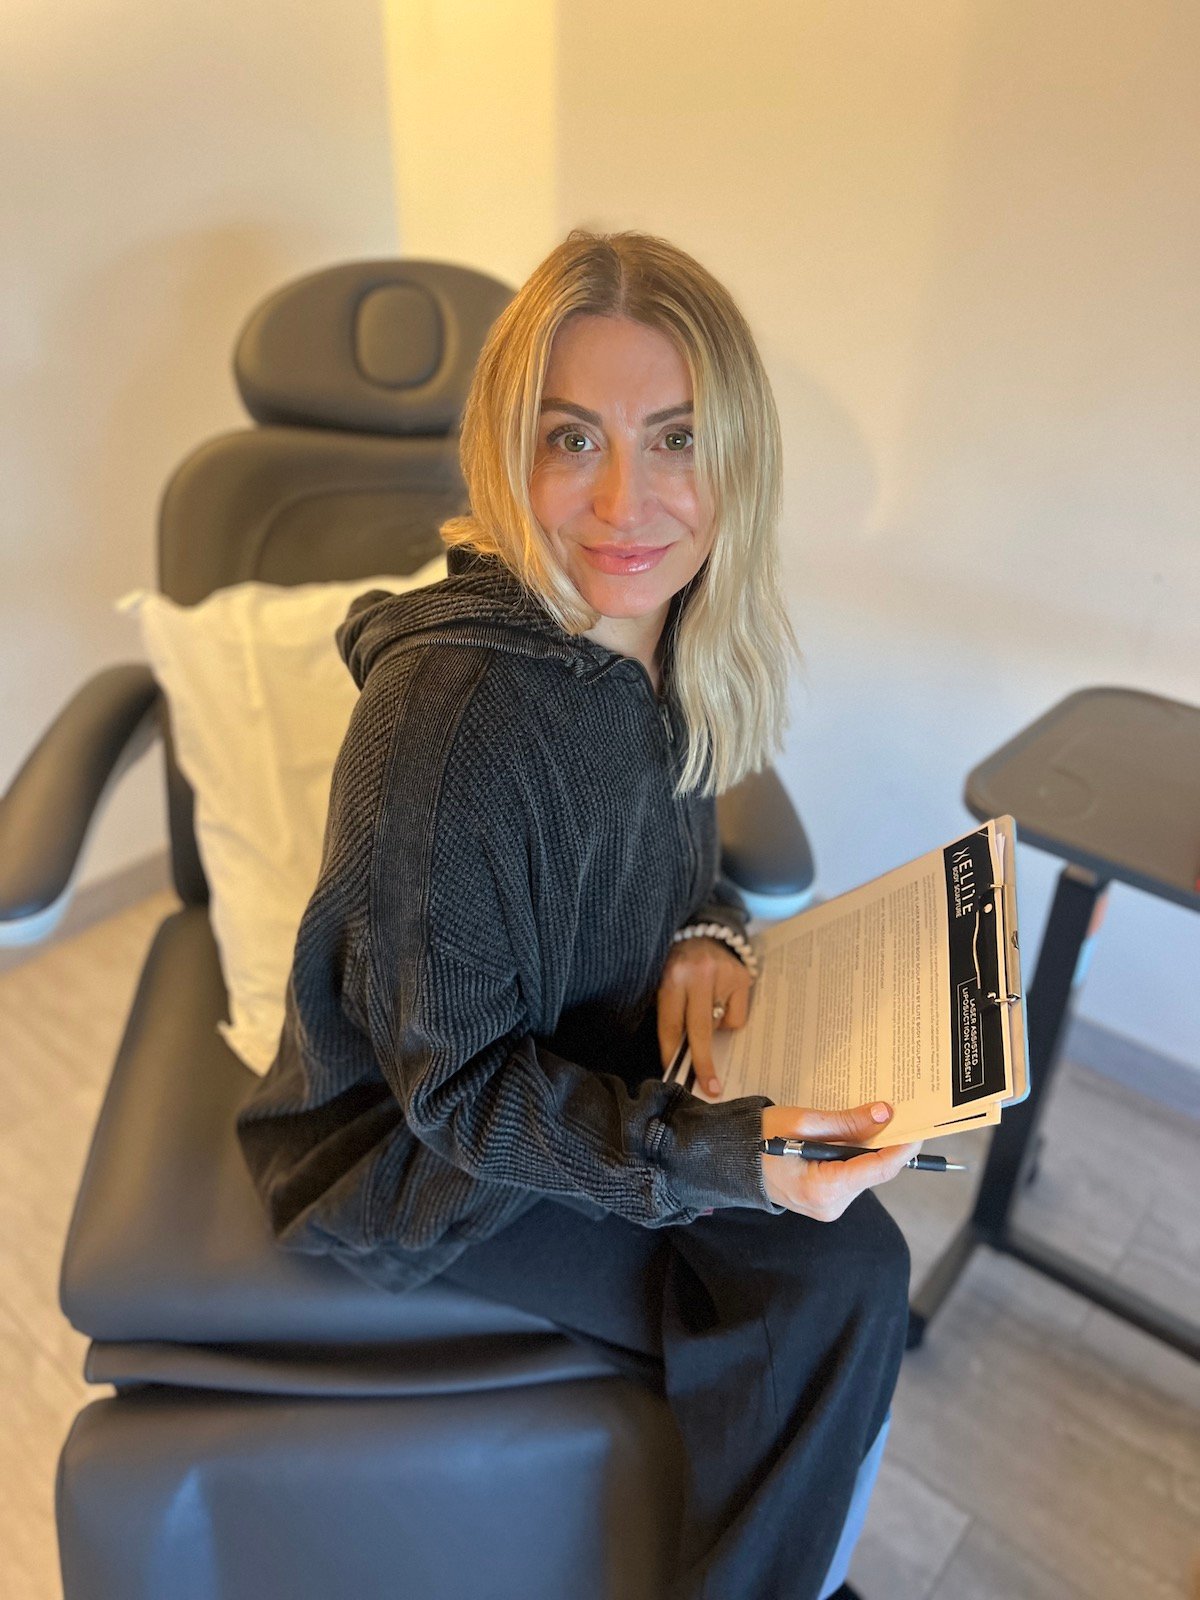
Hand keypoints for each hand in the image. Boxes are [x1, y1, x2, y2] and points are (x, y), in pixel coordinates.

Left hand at [657, 936, 752, 1095]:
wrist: (702, 932)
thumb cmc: (677, 965)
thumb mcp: (664, 983)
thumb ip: (671, 1014)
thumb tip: (679, 1056)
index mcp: (672, 978)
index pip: (671, 1024)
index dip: (672, 1053)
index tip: (674, 1074)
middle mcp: (698, 975)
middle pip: (700, 1030)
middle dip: (702, 1062)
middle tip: (710, 1088)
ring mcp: (723, 975)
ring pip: (722, 1025)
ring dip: (714, 1029)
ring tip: (706, 1006)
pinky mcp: (743, 977)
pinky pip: (738, 1017)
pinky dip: (729, 1017)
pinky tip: (721, 999)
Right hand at [760, 1101, 922, 1220]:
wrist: (733, 1159)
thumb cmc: (760, 1138)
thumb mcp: (803, 1122)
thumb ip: (847, 1122)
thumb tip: (885, 1114)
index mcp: (823, 1189)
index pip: (878, 1169)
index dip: (903, 1147)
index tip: (919, 1126)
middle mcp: (830, 1206)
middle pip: (874, 1171)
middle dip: (885, 1142)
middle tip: (894, 1112)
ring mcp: (829, 1208)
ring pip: (865, 1173)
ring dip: (868, 1147)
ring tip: (863, 1119)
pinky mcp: (827, 1202)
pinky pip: (852, 1176)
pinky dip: (855, 1156)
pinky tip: (847, 1136)